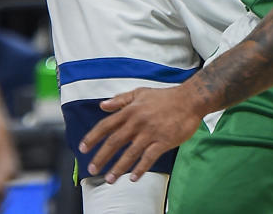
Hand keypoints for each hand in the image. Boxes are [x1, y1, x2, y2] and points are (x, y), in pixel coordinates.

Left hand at [79, 84, 202, 183]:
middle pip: (115, 142)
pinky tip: (133, 177)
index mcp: (131, 110)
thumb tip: (103, 105)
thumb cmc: (164, 97)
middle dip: (101, 157)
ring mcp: (150, 132)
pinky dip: (140, 168)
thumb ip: (121, 100)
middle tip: (92, 169)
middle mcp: (138, 122)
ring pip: (130, 153)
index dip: (93, 137)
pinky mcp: (163, 141)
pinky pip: (148, 158)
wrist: (189, 99)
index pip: (107, 125)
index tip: (83, 148)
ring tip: (109, 179)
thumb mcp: (140, 93)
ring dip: (118, 167)